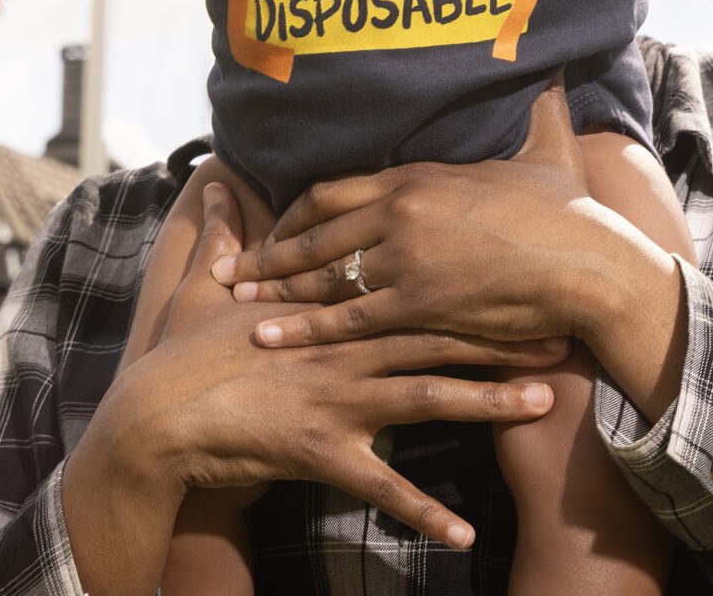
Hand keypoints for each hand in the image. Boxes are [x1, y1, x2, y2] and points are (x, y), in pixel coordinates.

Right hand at [65, 182, 566, 586]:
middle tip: (560, 327)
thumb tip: (218, 182)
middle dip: (501, 331)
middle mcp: (342, 349)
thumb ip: (224, 235)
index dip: (463, 279)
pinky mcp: (321, 451)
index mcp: (327, 312)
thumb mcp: (205, 288)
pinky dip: (422, 511)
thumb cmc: (181, 357)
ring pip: (427, 397)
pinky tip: (464, 531)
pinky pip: (382, 487)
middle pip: (436, 333)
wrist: (153, 419)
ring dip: (488, 401)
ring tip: (544, 402)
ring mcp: (336, 399)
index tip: (512, 270)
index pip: (408, 287)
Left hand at [220, 82, 651, 350]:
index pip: (331, 190)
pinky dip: (304, 329)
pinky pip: (347, 318)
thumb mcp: (549, 147)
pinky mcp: (418, 305)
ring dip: (277, 292)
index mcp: (417, 177)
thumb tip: (557, 70)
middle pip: (314, 235)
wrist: (588, 263)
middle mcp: (400, 213)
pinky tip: (272, 337)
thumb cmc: (569, 211)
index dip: (295, 214)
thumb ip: (541, 107)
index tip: (274, 229)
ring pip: (321, 277)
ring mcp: (405, 260)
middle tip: (235, 270)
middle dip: (271, 256)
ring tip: (241, 303)